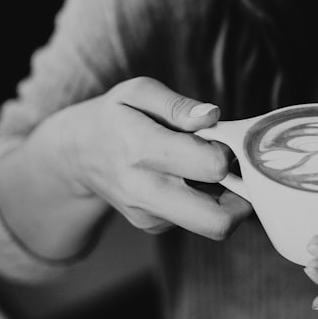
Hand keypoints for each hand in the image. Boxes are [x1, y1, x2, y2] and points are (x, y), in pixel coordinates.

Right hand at [44, 76, 252, 238]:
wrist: (75, 155)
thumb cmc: (113, 117)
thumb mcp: (138, 92)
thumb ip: (178, 105)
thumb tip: (212, 117)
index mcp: (143, 150)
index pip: (212, 166)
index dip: (227, 150)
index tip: (219, 137)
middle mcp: (146, 191)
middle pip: (217, 221)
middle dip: (241, 197)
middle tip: (234, 168)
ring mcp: (150, 215)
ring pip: (212, 224)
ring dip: (223, 198)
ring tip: (203, 167)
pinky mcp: (153, 226)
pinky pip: (196, 221)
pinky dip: (203, 201)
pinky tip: (186, 178)